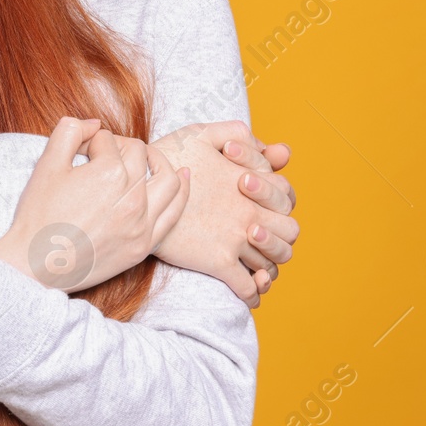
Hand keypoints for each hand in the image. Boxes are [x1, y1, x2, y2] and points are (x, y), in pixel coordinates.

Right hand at [0, 118, 188, 291]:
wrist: (34, 265)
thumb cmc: (37, 215)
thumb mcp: (46, 164)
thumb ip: (70, 131)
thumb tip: (95, 124)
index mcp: (108, 174)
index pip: (109, 141)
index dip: (91, 141)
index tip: (79, 152)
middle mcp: (132, 198)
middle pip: (139, 154)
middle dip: (120, 146)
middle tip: (103, 155)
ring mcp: (141, 224)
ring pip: (168, 179)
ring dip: (159, 161)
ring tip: (147, 158)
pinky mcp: (143, 245)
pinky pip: (174, 213)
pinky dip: (181, 191)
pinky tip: (182, 176)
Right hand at [150, 121, 299, 307]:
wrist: (137, 190)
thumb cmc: (166, 157)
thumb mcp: (200, 133)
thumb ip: (235, 132)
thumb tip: (269, 146)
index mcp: (249, 184)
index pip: (285, 197)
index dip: (277, 201)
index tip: (260, 208)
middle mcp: (248, 213)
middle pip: (289, 233)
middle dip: (282, 238)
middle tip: (263, 240)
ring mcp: (235, 239)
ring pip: (271, 263)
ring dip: (269, 267)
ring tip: (259, 269)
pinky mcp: (217, 262)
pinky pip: (247, 287)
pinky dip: (253, 293)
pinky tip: (249, 293)